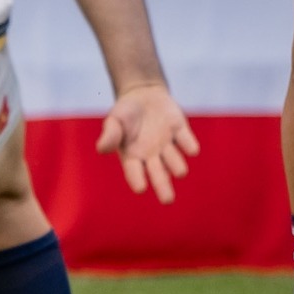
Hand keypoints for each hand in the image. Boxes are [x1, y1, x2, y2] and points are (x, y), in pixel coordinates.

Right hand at [94, 82, 198, 203]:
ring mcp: (167, 145)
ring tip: (180, 172)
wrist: (143, 93)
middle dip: (163, 187)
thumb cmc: (125, 112)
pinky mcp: (180, 131)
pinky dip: (189, 145)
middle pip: (159, 175)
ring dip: (177, 165)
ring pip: (175, 161)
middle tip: (168, 200)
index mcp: (133, 156)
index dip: (137, 180)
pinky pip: (187, 141)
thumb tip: (101, 149)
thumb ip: (110, 134)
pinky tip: (192, 150)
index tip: (141, 188)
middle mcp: (152, 155)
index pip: (134, 172)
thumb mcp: (114, 120)